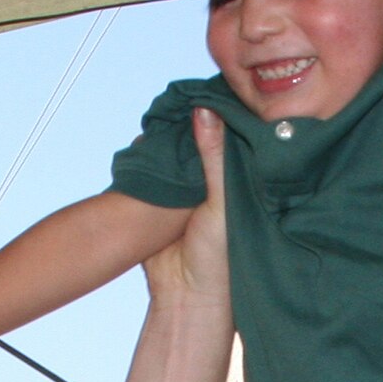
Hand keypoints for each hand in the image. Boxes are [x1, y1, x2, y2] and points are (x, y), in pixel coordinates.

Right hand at [142, 107, 231, 318]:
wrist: (185, 296)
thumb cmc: (220, 258)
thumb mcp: (223, 203)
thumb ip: (216, 159)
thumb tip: (205, 110)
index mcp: (238, 182)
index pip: (232, 137)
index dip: (224, 113)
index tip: (213, 85)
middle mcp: (213, 183)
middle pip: (200, 139)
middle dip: (191, 119)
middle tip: (180, 91)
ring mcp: (185, 190)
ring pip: (175, 151)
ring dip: (167, 136)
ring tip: (162, 110)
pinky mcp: (159, 199)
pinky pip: (152, 169)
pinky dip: (148, 156)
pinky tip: (144, 138)